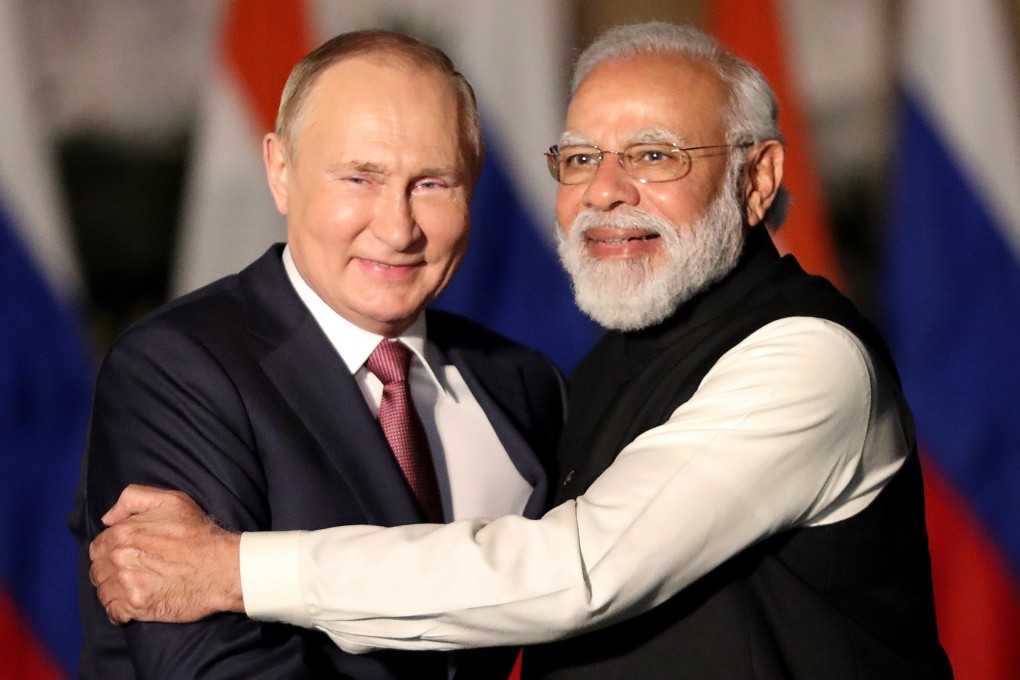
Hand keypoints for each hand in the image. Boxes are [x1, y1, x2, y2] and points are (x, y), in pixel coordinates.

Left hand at [89, 484, 243, 623]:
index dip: (110, 551)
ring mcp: (128, 584)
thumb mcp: (171, 500)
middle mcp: (120, 559)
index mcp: (123, 533)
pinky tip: (132, 605)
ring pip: (103, 592)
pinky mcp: (138, 606)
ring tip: (133, 588)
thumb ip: (133, 498)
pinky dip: (119, 612)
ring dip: (114, 591)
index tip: (124, 555)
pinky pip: (113, 614)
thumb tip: (108, 519)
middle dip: (109, 572)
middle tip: (130, 573)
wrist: (223, 567)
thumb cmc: (199, 533)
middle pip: (97, 571)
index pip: (97, 547)